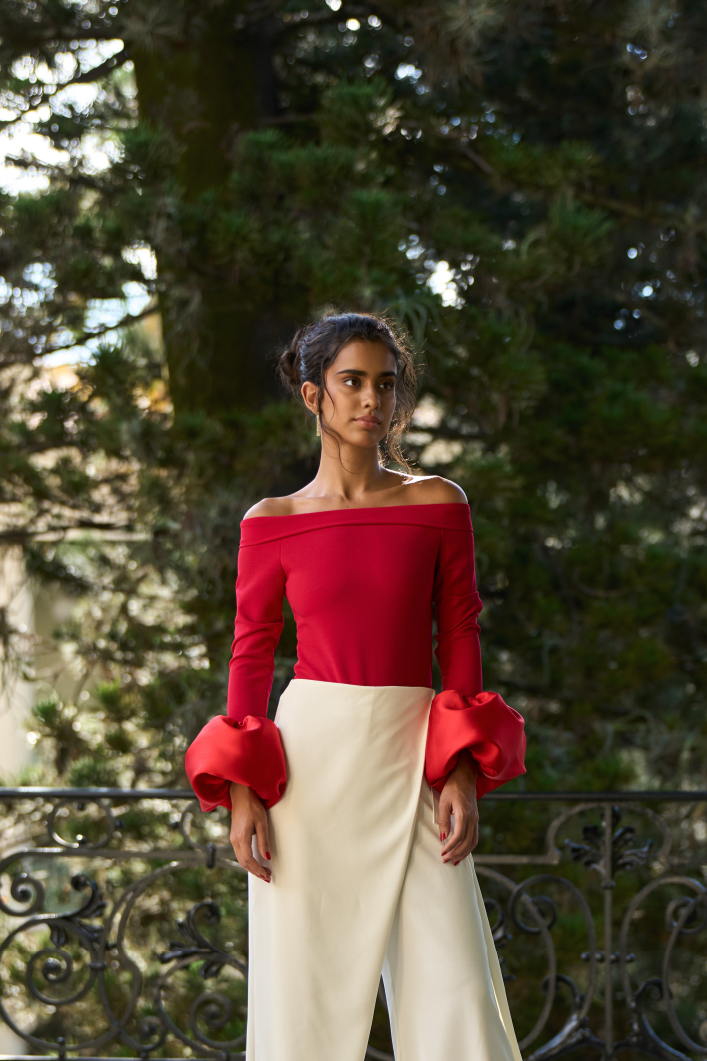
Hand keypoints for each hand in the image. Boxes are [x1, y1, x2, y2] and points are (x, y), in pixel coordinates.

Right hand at [229, 781, 270, 881]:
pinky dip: (247, 861)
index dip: (258, 869)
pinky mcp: (234, 837)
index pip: (249, 859)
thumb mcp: (261, 823)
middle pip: (244, 862)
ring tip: (263, 872)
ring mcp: (233, 839)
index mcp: (241, 837)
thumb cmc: (252, 806)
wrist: (241, 795)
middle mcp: (235, 840)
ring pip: (241, 859)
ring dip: (251, 867)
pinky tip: (255, 862)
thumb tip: (267, 857)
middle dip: (255, 872)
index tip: (267, 875)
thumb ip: (263, 841)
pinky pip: (240, 854)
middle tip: (267, 877)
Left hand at [439, 750, 478, 864]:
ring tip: (455, 861)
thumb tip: (443, 838)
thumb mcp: (444, 802)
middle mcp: (472, 818)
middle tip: (445, 860)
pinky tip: (462, 851)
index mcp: (464, 814)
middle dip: (456, 853)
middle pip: (467, 842)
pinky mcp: (475, 818)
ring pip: (473, 842)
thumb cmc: (452, 787)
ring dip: (464, 853)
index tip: (442, 852)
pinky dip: (469, 846)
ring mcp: (476, 819)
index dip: (451, 847)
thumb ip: (444, 820)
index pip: (459, 836)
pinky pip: (475, 837)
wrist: (465, 776)